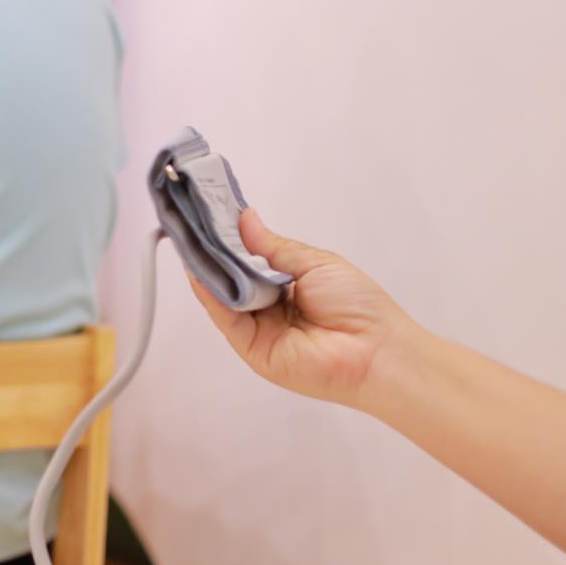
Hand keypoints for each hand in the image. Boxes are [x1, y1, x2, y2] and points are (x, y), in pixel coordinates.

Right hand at [190, 210, 419, 407]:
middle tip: (191, 221)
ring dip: (208, 270)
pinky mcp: (251, 348)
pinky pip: (227, 318)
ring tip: (189, 239)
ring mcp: (258, 328)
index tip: (210, 213)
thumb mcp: (315, 263)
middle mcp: (269, 306)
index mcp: (287, 285)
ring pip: (225, 296)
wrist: (376, 351)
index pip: (250, 260)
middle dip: (215, 251)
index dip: (232, 239)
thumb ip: (274, 246)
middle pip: (233, 277)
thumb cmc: (355, 302)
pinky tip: (198, 272)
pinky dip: (211, 296)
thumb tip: (244, 218)